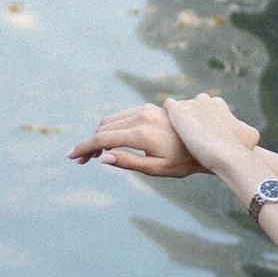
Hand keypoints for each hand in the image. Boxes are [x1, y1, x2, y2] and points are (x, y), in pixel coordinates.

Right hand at [71, 101, 193, 175]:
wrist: (206, 142)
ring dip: (100, 135)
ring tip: (96, 154)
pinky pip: (122, 116)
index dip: (84, 148)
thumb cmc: (182, 161)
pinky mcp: (148, 108)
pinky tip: (112, 142)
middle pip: (103, 128)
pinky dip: (112, 127)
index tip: (71, 156)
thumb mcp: (155, 168)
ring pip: (111, 120)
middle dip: (90, 143)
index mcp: (140, 134)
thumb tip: (102, 157)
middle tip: (83, 161)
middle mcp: (141, 116)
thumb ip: (127, 162)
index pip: (102, 139)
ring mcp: (145, 109)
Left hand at [161, 92, 267, 186]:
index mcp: (218, 104)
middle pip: (190, 107)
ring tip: (176, 136)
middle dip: (189, 119)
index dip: (201, 122)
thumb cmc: (240, 148)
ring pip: (178, 109)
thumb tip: (252, 136)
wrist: (226, 153)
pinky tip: (168, 129)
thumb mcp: (249, 135)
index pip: (204, 108)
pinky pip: (169, 107)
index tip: (200, 135)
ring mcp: (190, 104)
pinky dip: (167, 115)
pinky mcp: (178, 111)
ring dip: (178, 120)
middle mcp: (204, 100)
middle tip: (188, 137)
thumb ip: (243, 130)